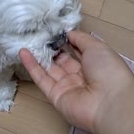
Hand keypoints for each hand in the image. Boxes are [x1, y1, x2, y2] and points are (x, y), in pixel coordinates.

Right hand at [19, 31, 133, 132]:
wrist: (109, 102)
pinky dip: (32, 66)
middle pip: (62, 61)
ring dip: (38, 56)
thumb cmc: (109, 71)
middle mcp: (81, 76)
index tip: (55, 31)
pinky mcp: (55, 96)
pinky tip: (23, 53)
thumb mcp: (97, 47)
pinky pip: (42, 79)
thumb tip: (68, 33)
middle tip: (39, 35)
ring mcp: (68, 87)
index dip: (66, 41)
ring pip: (50, 69)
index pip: (77, 51)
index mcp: (95, 64)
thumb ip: (80, 38)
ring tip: (27, 41)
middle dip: (51, 48)